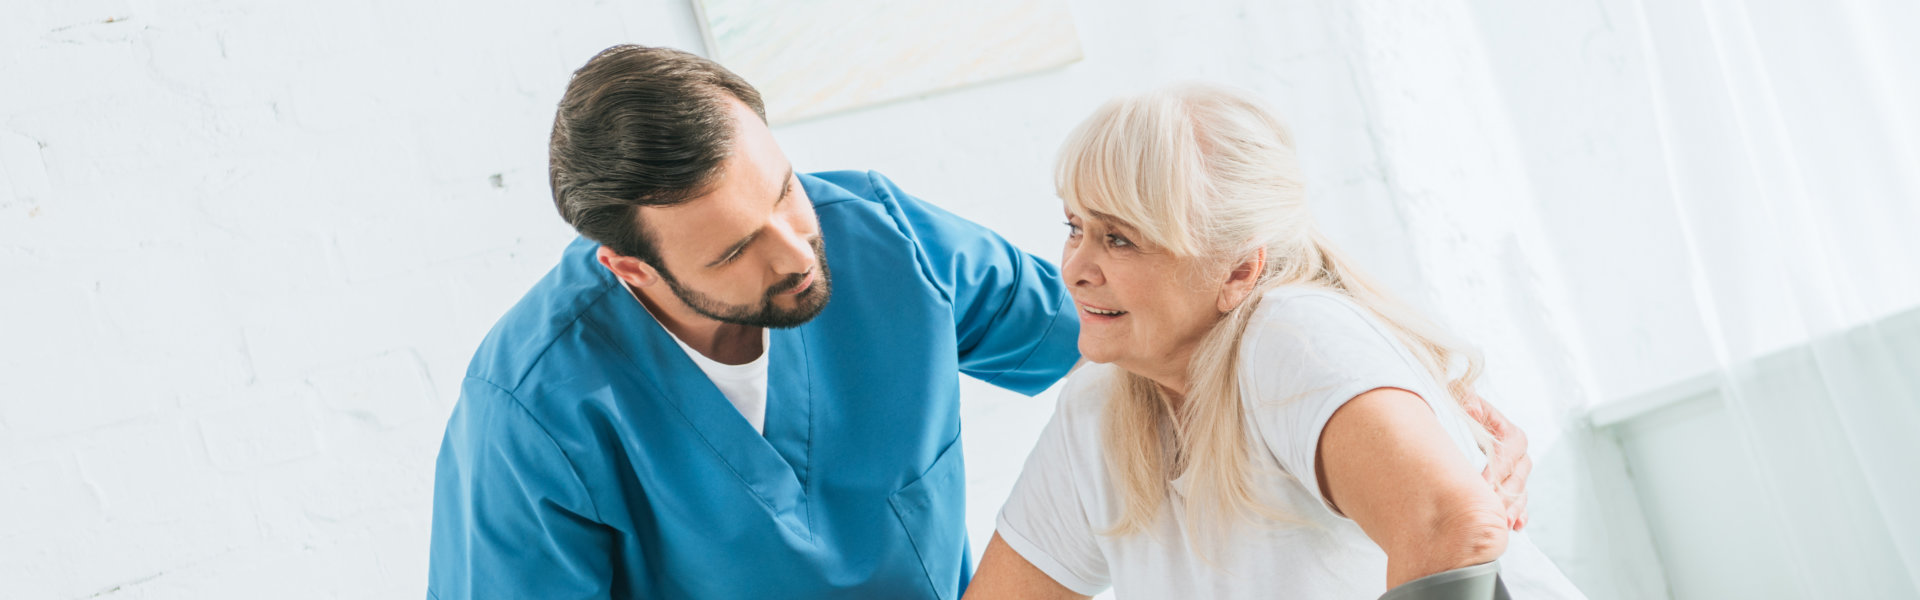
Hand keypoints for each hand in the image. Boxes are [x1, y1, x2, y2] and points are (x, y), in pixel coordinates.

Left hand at [1460, 391, 1529, 529]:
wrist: (1462, 418)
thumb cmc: (1460, 407)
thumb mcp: (1460, 397)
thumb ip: (1466, 399)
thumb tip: (1472, 407)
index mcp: (1509, 433)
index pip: (1507, 453)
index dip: (1496, 469)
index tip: (1481, 485)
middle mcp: (1518, 453)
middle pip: (1516, 477)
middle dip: (1504, 496)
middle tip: (1489, 512)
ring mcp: (1517, 471)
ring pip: (1520, 493)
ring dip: (1513, 509)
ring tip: (1502, 525)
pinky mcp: (1511, 485)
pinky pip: (1520, 502)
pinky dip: (1519, 514)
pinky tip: (1515, 527)